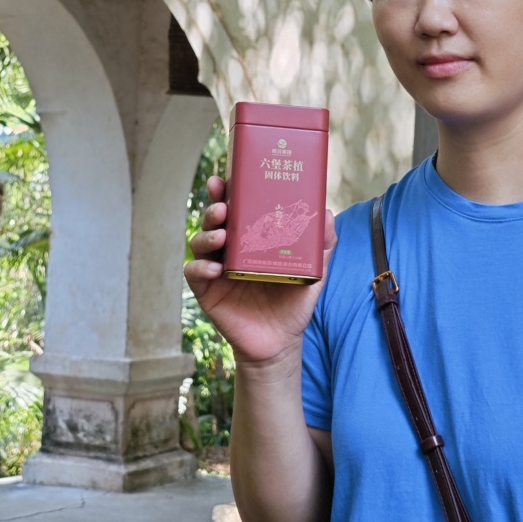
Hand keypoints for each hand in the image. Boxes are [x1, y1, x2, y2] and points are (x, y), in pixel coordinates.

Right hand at [185, 175, 336, 367]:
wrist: (281, 342)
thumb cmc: (294, 301)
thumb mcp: (312, 271)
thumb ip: (322, 245)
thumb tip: (327, 213)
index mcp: (250, 236)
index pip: (234, 207)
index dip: (225, 191)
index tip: (224, 179)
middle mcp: (229, 247)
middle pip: (213, 219)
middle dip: (213, 207)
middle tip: (222, 206)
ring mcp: (215, 267)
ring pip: (199, 241)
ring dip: (207, 234)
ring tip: (222, 235)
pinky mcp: (207, 291)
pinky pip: (194, 272)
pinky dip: (200, 266)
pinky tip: (216, 268)